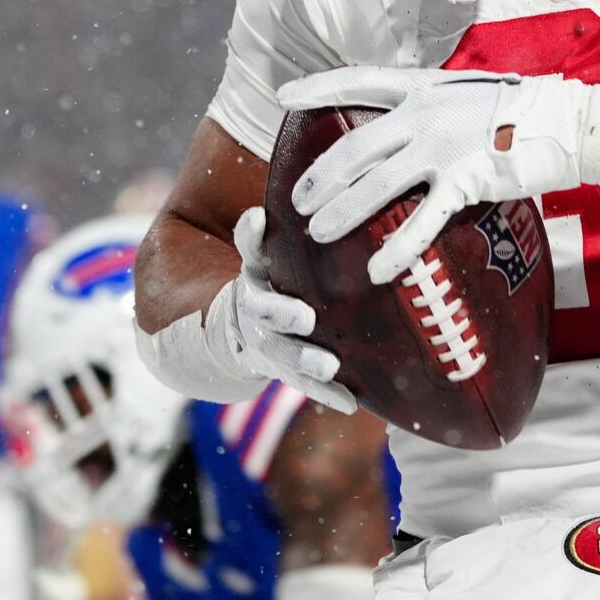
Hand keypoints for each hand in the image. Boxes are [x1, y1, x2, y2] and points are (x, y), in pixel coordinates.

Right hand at [225, 207, 355, 412]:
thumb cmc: (281, 276)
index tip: (257, 219)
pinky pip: (305, 385)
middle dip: (281, 315)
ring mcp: (268, 343)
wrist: (248, 326)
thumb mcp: (275, 252)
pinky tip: (351, 404)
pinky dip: (328, 394)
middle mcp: (256, 309)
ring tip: (329, 366)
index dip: (249, 235)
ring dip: (304, 362)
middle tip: (304, 318)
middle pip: (262, 312)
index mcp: (256, 273)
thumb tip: (297, 195)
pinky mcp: (285, 370)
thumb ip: (279, 231)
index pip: (249, 251)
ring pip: (281, 354)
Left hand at [278, 66, 590, 283]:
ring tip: (318, 233)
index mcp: (422, 88)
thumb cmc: (517, 110)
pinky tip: (377, 269)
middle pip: (356, 147)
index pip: (358, 81)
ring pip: (377, 186)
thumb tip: (400, 121)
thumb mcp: (463, 94)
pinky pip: (422, 221)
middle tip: (298, 200)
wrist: (565, 122)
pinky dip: (397, 248)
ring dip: (343, 212)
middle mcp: (425, 115)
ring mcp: (443, 149)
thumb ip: (428, 105)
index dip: (319, 88)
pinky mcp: (465, 182)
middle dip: (321, 176)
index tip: (283, 96)